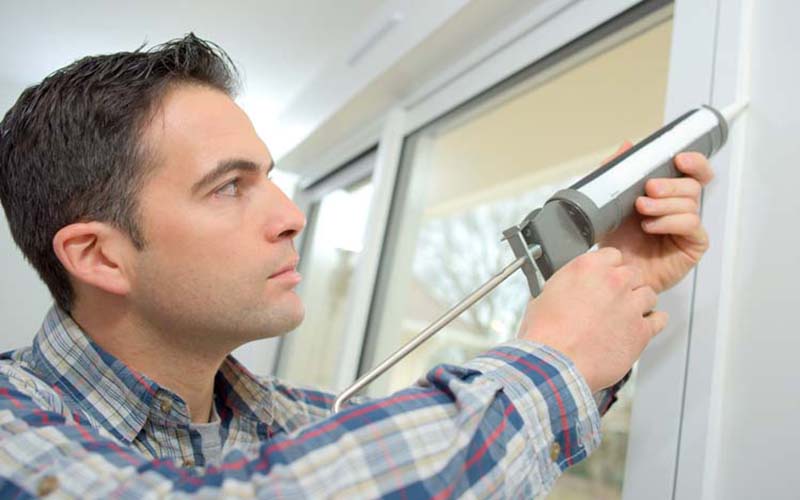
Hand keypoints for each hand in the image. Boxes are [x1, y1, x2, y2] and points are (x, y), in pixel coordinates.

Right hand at [517, 247, 665, 391]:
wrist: (556, 363)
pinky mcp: (642, 331)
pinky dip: (654, 322)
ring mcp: (631, 306)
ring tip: (626, 315)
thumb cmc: (546, 334)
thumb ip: (566, 286)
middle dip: (624, 285)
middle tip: (612, 299)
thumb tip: (568, 290)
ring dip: (639, 303)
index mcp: (589, 267)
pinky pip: (659, 320)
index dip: (608, 268)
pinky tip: (644, 326)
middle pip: (632, 273)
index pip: (612, 255)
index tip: (604, 277)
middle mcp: (614, 282)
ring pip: (648, 294)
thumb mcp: (545, 296)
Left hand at [599, 147, 714, 292]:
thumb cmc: (616, 241)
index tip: (679, 159)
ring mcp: (688, 227)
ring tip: (642, 211)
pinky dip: (669, 222)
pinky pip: (691, 225)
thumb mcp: (611, 202)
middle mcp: (681, 208)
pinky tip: (651, 227)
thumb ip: (618, 173)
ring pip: (690, 204)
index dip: (694, 162)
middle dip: (669, 184)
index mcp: (668, 194)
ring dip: (663, 205)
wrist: (613, 271)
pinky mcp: (693, 245)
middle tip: (648, 189)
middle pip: (692, 185)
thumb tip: (626, 146)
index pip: (694, 172)